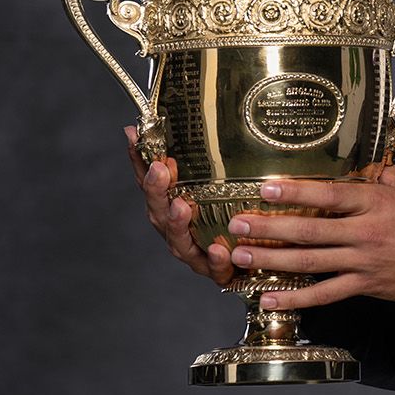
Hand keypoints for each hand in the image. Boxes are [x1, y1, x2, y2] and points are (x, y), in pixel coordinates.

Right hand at [126, 126, 232, 285]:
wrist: (258, 266)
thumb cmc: (234, 221)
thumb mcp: (226, 186)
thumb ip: (207, 161)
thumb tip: (189, 121)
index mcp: (172, 208)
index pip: (151, 181)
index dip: (141, 160)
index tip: (136, 136)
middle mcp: (177, 230)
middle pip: (159, 210)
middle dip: (157, 189)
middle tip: (160, 170)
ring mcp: (194, 253)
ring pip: (178, 239)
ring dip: (178, 223)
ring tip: (182, 207)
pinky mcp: (216, 272)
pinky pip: (213, 267)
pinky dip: (213, 258)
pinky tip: (216, 247)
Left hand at [225, 166, 394, 310]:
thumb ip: (388, 176)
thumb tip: (365, 168)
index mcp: (377, 203)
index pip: (329, 196)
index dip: (294, 192)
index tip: (264, 190)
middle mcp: (366, 232)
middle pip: (308, 229)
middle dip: (268, 228)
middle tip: (236, 225)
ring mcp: (364, 261)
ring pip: (309, 261)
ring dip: (271, 260)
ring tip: (240, 257)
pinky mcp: (367, 285)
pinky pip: (326, 294)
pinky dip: (297, 299)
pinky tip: (271, 300)